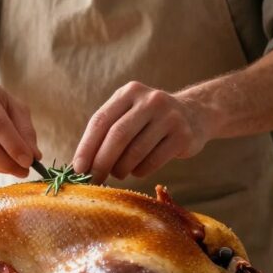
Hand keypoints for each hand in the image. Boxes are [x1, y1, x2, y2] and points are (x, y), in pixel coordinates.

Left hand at [73, 81, 211, 182]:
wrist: (194, 114)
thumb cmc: (149, 120)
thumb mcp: (128, 114)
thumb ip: (106, 132)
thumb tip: (79, 166)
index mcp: (129, 92)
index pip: (101, 121)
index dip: (87, 147)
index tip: (78, 169)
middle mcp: (150, 100)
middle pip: (118, 136)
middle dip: (101, 162)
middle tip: (94, 179)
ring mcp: (169, 117)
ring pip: (136, 152)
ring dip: (121, 169)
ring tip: (118, 173)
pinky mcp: (183, 136)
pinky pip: (153, 161)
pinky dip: (140, 171)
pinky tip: (137, 171)